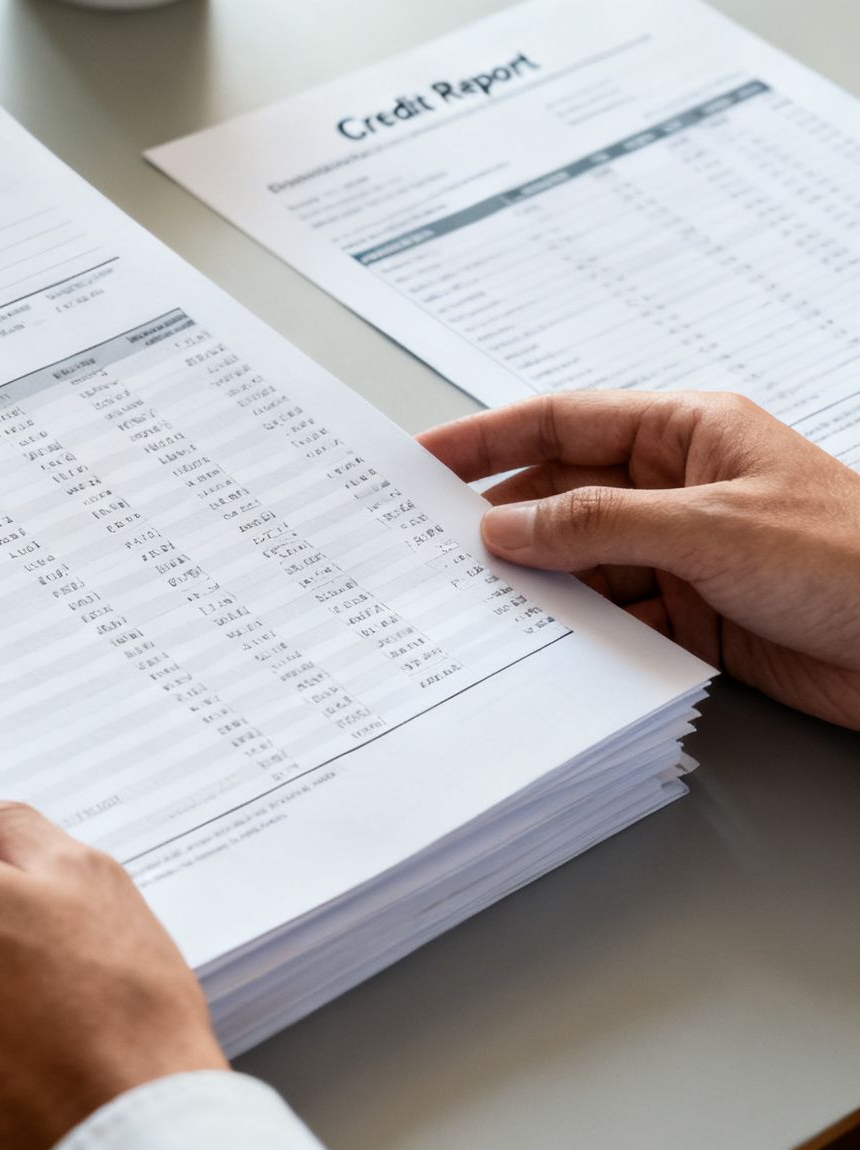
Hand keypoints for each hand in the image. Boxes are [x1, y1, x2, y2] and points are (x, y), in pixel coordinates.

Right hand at [418, 391, 859, 727]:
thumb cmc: (853, 560)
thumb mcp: (712, 528)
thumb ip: (598, 525)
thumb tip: (505, 526)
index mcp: (688, 434)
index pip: (562, 422)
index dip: (485, 438)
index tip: (419, 461)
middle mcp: (678, 489)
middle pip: (560, 494)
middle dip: (498, 520)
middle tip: (426, 546)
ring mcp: (683, 554)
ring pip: (579, 562)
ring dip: (534, 583)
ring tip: (470, 603)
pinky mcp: (692, 618)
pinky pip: (610, 617)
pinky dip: (573, 631)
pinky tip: (537, 643)